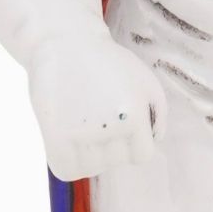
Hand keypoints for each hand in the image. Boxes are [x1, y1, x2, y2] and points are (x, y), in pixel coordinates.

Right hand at [27, 33, 166, 181]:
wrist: (64, 41)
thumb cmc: (108, 62)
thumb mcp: (145, 81)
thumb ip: (158, 115)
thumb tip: (154, 142)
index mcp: (135, 116)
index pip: (141, 156)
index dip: (131, 141)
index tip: (119, 121)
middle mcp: (109, 127)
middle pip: (115, 162)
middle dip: (109, 143)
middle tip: (95, 112)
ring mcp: (80, 134)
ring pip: (91, 168)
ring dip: (86, 152)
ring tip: (80, 120)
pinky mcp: (54, 136)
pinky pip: (65, 170)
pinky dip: (66, 161)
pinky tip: (65, 138)